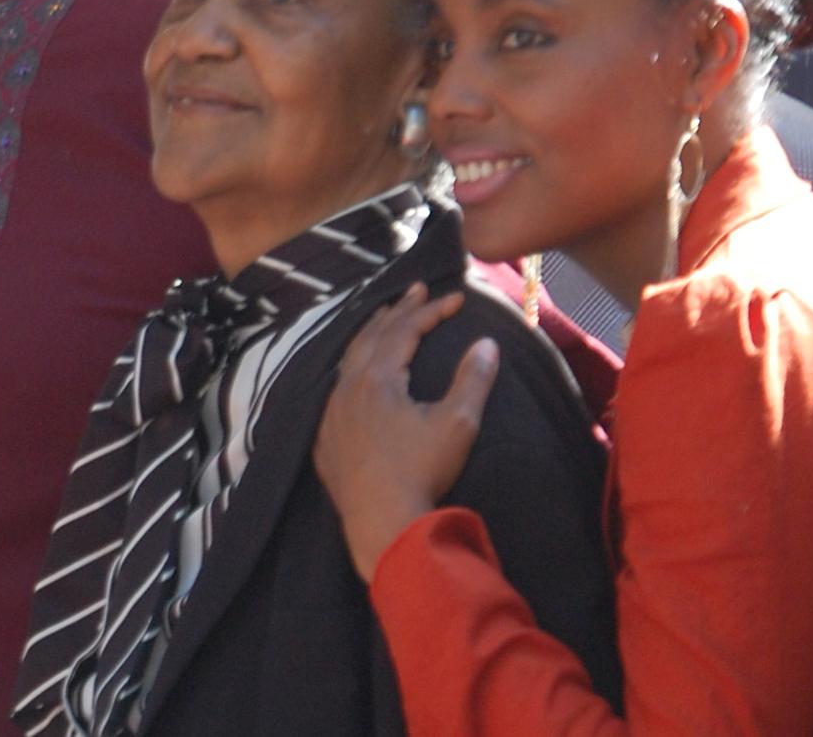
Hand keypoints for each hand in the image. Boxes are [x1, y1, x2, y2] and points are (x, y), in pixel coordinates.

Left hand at [312, 281, 499, 583]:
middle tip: (416, 290)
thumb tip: (487, 344)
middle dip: (397, 310)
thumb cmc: (422, 472)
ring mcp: (331, 411)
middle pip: (372, 335)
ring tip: (384, 319)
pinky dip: (352, 367)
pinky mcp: (325, 436)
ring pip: (349, 358)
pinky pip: (336, 387)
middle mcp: (348, 386)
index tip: (458, 299)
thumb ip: (472, 380)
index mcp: (377, 378)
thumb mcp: (457, 424)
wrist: (382, 523)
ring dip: (370, 334)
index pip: (405, 329)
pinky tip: (356, 373)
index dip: (432, 310)